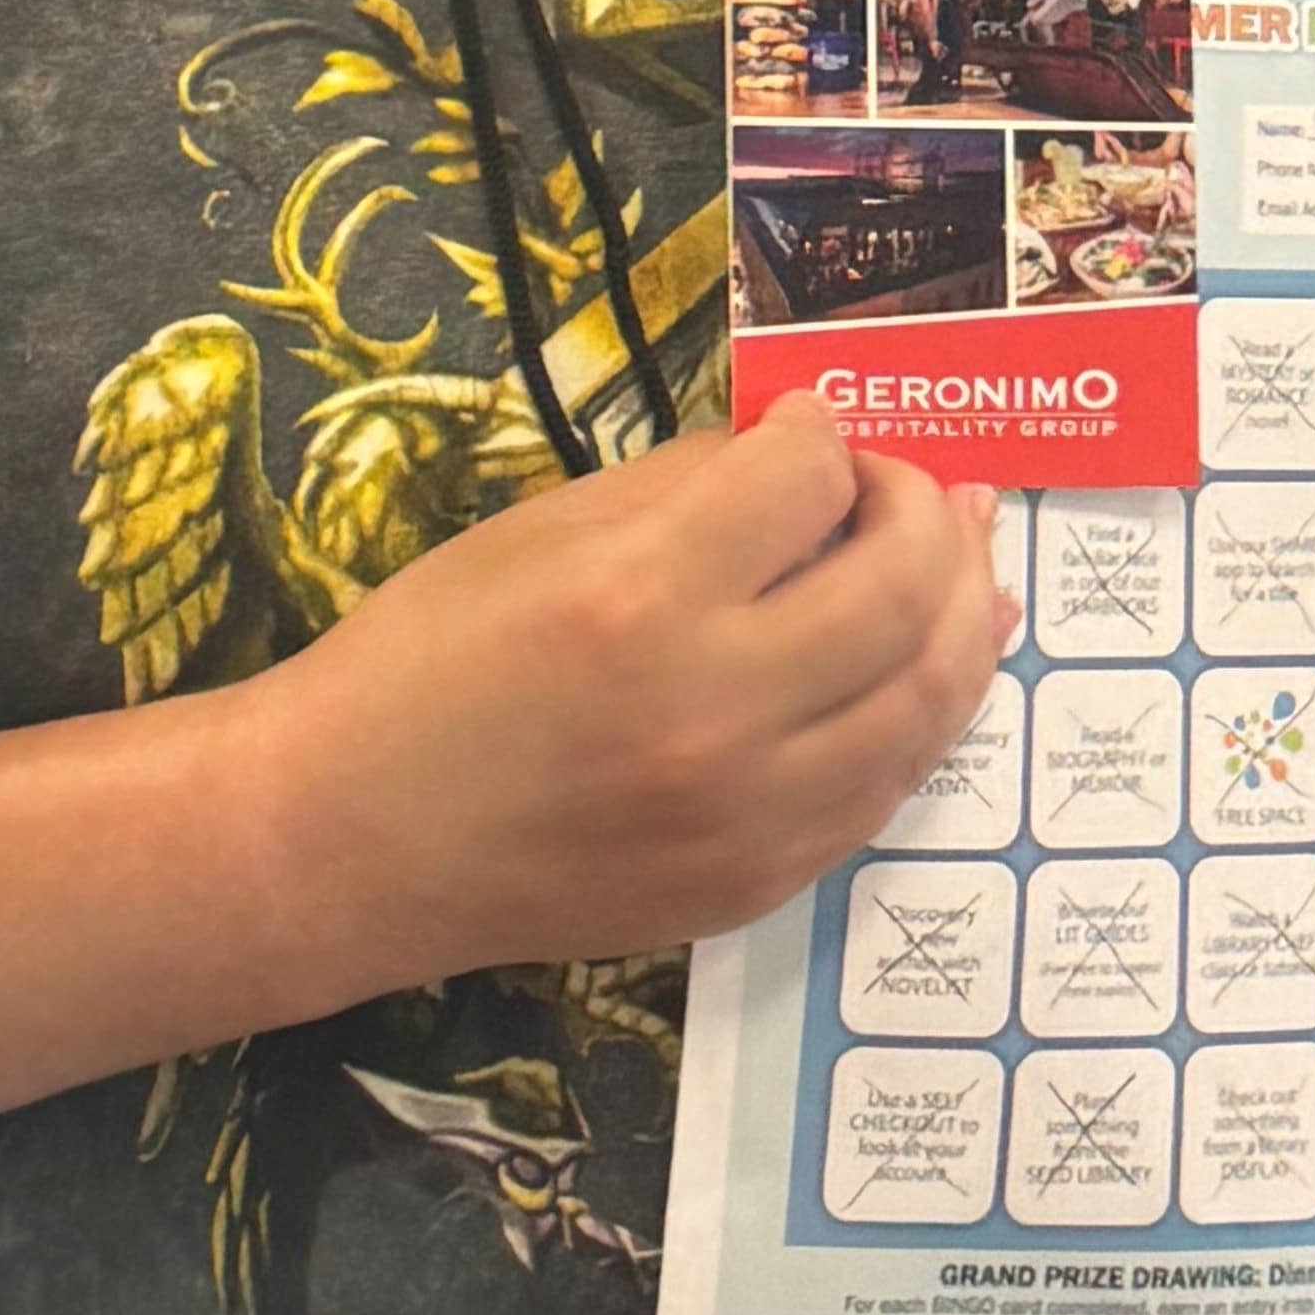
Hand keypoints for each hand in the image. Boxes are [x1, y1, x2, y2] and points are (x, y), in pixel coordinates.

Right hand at [269, 395, 1012, 977]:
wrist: (351, 843)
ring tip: (963, 556)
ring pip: (928, 695)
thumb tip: (807, 452)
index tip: (812, 431)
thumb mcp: (540, 532)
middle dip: (923, 509)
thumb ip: (687, 484)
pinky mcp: (760, 884)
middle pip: (900, 584)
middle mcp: (714, 710)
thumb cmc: (426, 662)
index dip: (823, 435)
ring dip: (962, 607)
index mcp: (641, 597)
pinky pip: (889, 784)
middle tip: (908, 483)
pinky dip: (922, 708)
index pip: (808, 479)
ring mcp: (750, 815)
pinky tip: (927, 659)